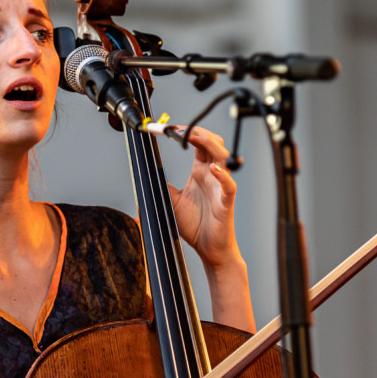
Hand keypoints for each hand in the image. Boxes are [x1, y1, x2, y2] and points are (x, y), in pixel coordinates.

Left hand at [166, 127, 241, 268]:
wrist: (208, 248)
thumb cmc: (195, 225)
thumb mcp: (172, 201)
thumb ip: (164, 186)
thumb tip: (147, 176)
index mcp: (200, 172)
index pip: (198, 144)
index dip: (186, 133)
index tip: (168, 128)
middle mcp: (212, 175)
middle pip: (213, 143)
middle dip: (198, 132)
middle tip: (179, 129)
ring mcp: (220, 186)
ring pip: (223, 157)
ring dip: (210, 144)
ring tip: (195, 137)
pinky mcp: (226, 200)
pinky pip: (229, 184)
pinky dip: (223, 174)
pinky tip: (213, 168)